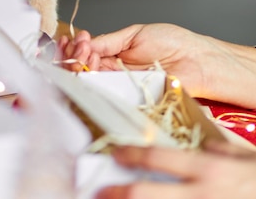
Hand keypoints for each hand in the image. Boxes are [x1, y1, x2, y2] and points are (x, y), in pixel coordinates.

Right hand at [57, 24, 209, 92]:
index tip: (78, 40)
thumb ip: (108, 41)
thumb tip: (85, 43)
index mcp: (113, 54)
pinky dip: (93, 85)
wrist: (197, 60)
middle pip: (81, 70)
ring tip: (86, 55)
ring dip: (79, 67)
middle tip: (81, 48)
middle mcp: (113, 72)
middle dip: (73, 57)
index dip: (76, 48)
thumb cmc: (172, 43)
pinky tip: (91, 70)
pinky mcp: (129, 100)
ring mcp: (120, 87)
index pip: (85, 54)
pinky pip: (106, 97)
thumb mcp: (135, 34)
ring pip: (89, 83)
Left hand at [95, 142, 255, 197]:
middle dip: (118, 194)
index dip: (131, 154)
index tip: (115, 154)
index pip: (158, 157)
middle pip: (146, 195)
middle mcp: (200, 196)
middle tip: (99, 192)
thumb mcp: (247, 158)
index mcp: (208, 171)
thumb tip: (205, 145)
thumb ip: (222, 150)